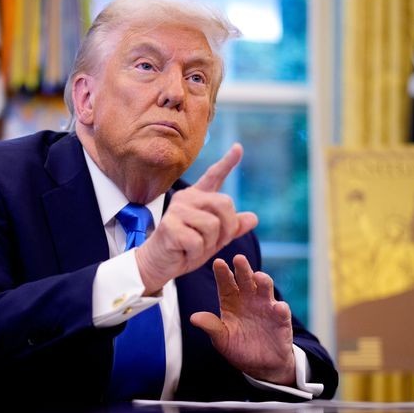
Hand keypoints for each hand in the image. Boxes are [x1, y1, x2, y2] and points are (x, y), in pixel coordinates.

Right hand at [134, 144, 257, 292]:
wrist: (159, 264)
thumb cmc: (185, 249)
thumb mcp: (214, 239)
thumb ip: (232, 228)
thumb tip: (254, 218)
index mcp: (197, 198)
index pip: (214, 176)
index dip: (228, 162)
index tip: (239, 147)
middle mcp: (186, 198)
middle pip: (225, 204)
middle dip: (227, 228)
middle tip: (212, 242)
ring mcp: (176, 211)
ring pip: (213, 225)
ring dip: (209, 244)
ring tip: (193, 246)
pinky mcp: (169, 226)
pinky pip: (198, 241)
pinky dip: (195, 253)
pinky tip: (183, 252)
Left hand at [190, 255, 295, 385]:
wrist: (261, 365)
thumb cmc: (238, 347)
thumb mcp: (221, 339)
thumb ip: (211, 326)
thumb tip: (193, 318)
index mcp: (231, 301)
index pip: (226, 283)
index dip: (223, 273)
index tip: (218, 263)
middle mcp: (249, 299)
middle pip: (245, 280)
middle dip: (242, 269)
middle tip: (239, 258)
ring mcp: (266, 307)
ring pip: (265, 289)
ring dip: (263, 281)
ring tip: (258, 277)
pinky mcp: (281, 319)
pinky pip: (281, 312)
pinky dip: (280, 309)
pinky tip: (278, 307)